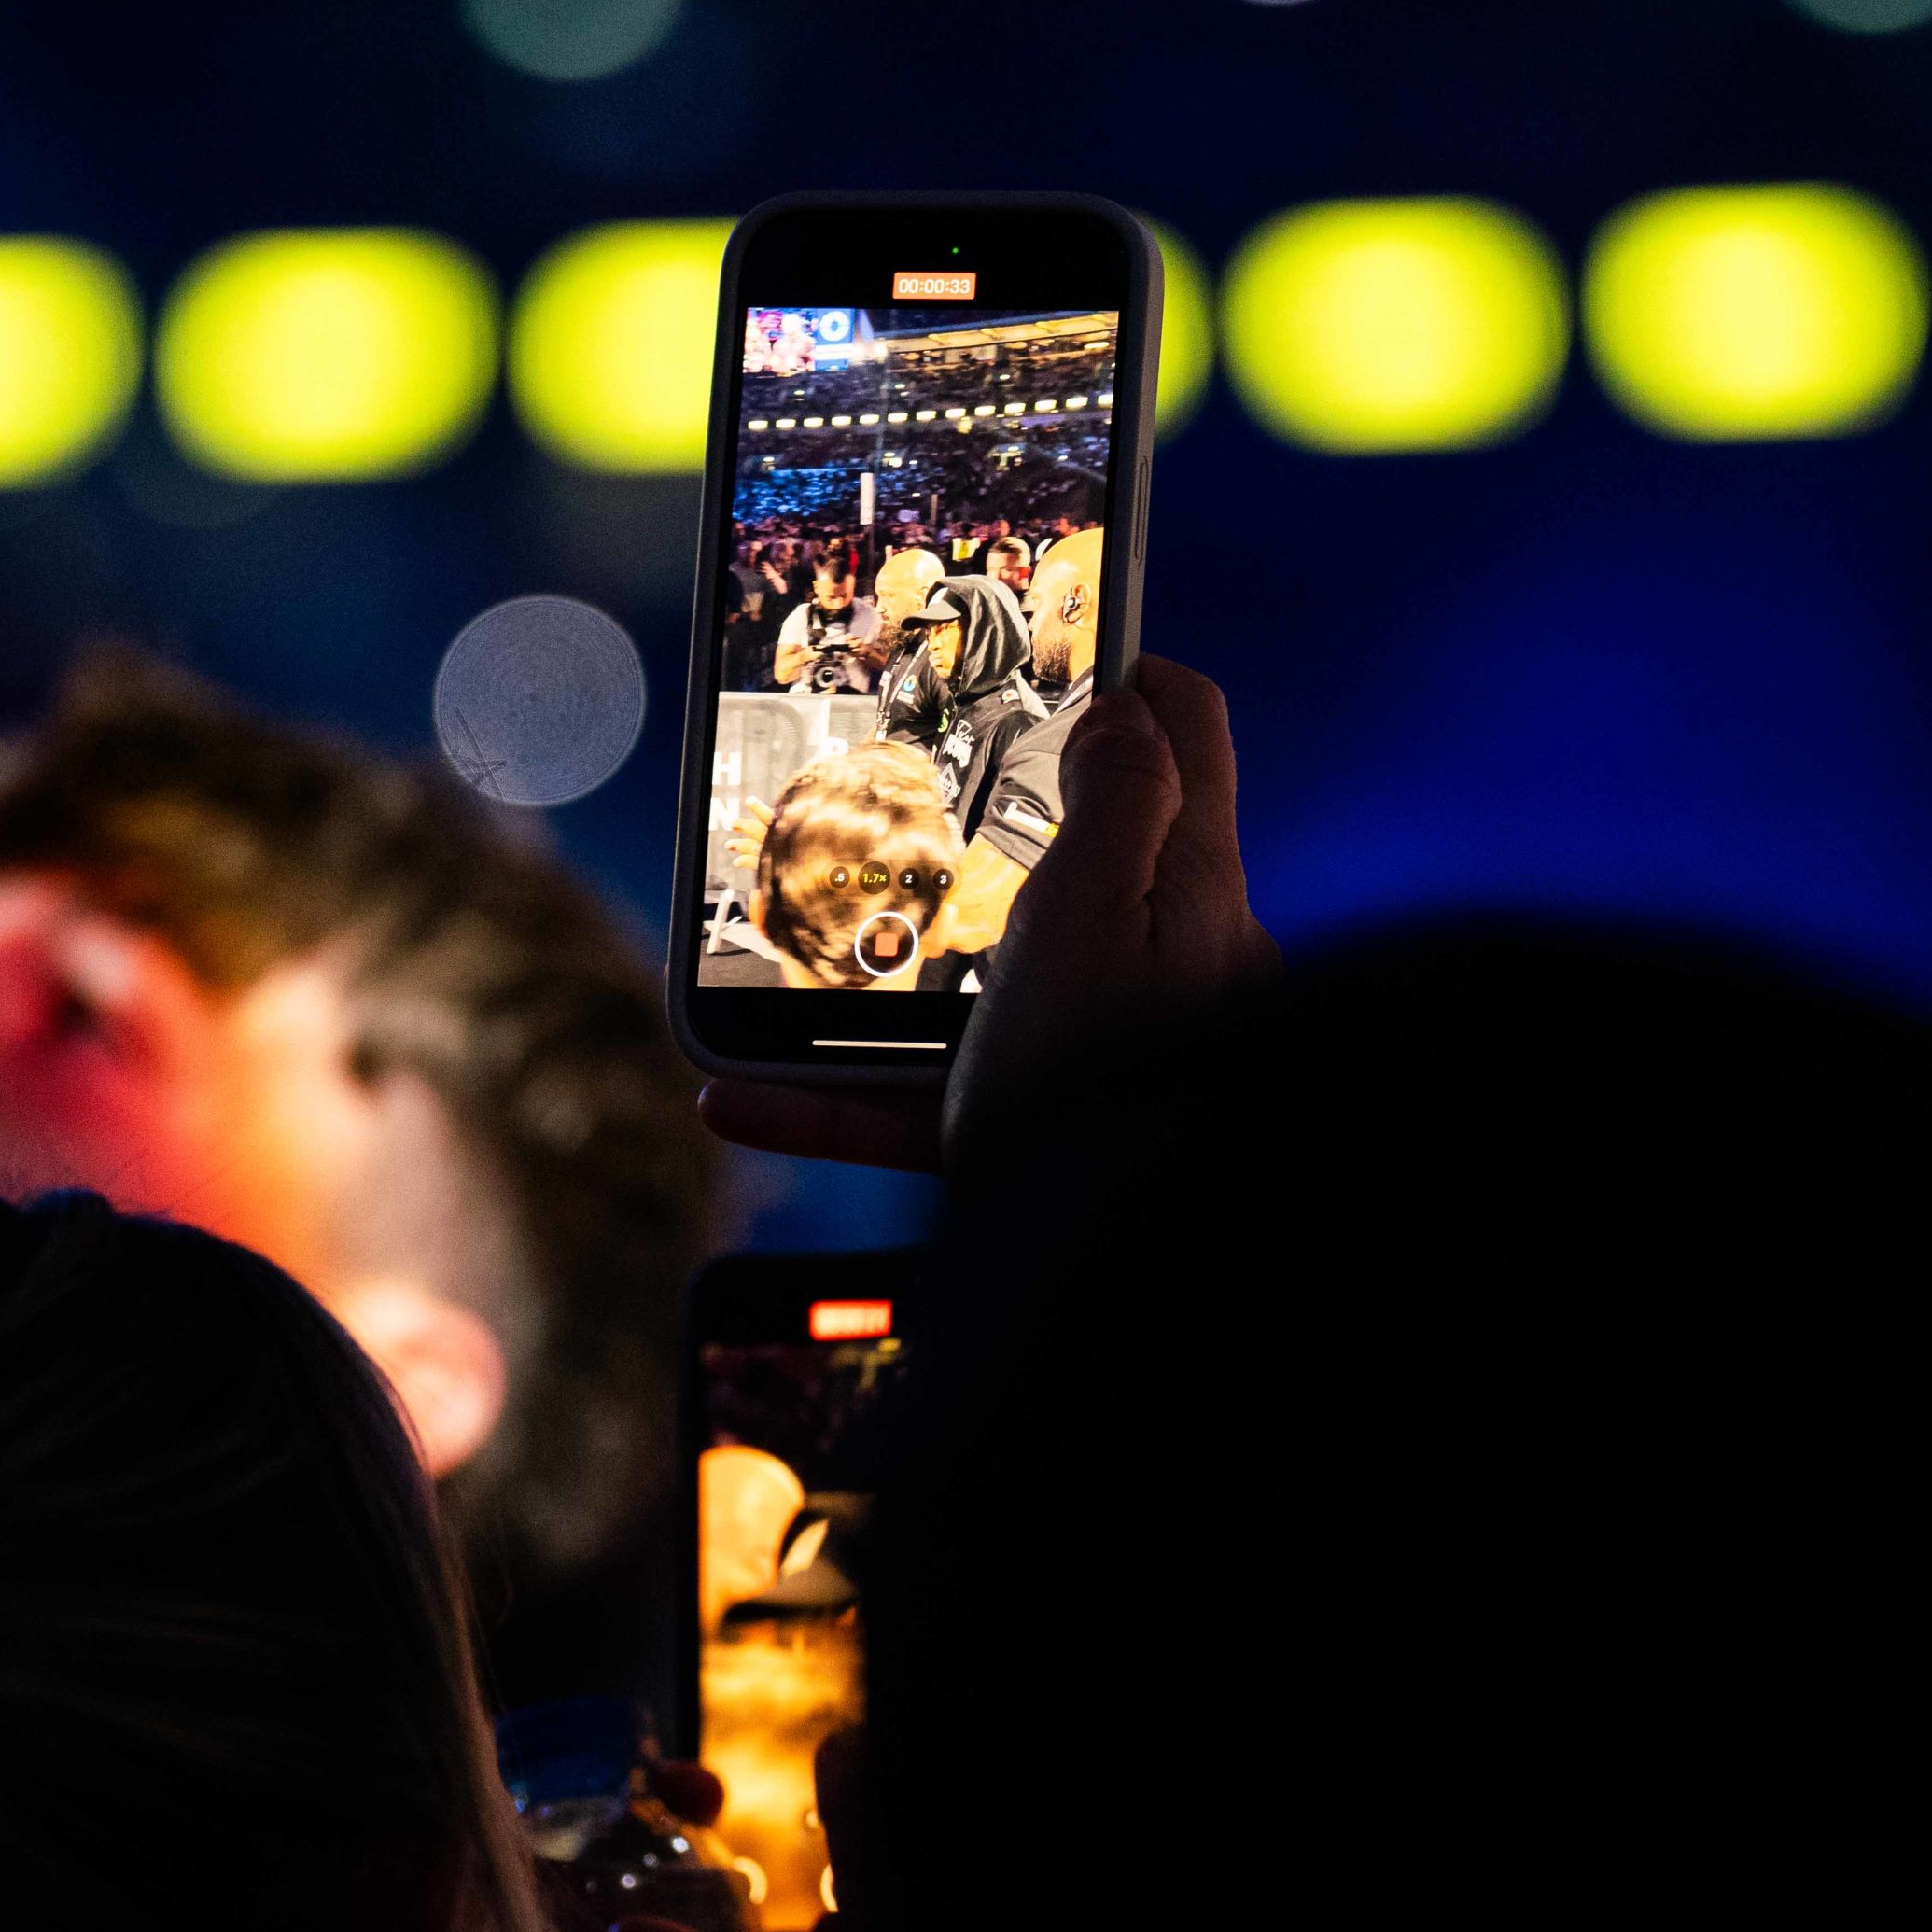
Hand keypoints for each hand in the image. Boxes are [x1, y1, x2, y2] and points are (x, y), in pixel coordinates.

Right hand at [698, 654, 1271, 1175]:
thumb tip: (1130, 712)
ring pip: (975, 994)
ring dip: (866, 984)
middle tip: (885, 807)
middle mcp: (1168, 965)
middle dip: (974, 835)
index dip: (1124, 670)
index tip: (1051, 650)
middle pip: (1073, 860)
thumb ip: (1114, 803)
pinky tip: (739, 1099)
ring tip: (772, 974)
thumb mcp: (1094, 916)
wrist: (1120, 1280)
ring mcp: (1105, 1054)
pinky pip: (928, 1107)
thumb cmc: (1112, 1086)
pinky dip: (839, 1099)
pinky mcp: (1044, 1142)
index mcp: (1191, 889)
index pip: (1186, 735)